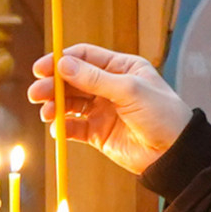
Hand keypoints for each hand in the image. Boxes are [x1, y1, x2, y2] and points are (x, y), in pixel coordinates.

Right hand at [28, 44, 190, 177]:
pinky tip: (57, 129)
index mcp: (122, 68)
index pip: (85, 57)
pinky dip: (63, 127)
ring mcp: (103, 110)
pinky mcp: (99, 133)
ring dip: (55, 106)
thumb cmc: (162, 115)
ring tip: (45, 113)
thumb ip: (94, 78)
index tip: (42, 69)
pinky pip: (75, 127)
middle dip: (53, 86)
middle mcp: (110, 87)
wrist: (174, 153)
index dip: (62, 61)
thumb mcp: (129, 90)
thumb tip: (63, 64)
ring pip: (71, 103)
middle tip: (36, 93)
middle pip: (73, 80)